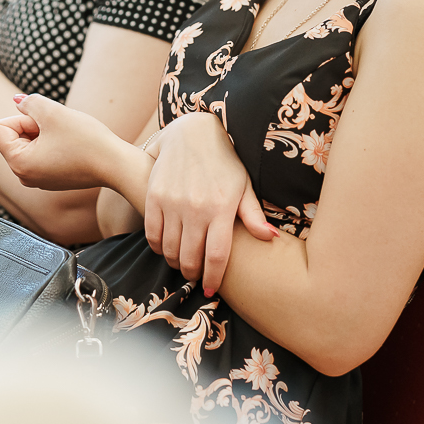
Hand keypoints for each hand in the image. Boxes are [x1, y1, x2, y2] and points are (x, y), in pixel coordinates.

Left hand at [0, 93, 127, 191]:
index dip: (23, 117)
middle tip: (59, 130)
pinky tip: (72, 147)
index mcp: (18, 164)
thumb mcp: (53, 112)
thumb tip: (17, 101)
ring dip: (44, 132)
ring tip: (67, 139)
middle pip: (12, 135)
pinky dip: (53, 143)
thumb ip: (29, 102)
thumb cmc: (86, 140)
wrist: (117, 165)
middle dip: (33, 126)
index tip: (46, 124)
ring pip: (28, 142)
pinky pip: (40, 152)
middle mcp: (23, 176)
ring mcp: (37, 179)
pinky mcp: (50, 178)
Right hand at [140, 111, 274, 294]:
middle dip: (192, 274)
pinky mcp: (154, 197)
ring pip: (170, 250)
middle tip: (195, 276)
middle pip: (190, 258)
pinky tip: (166, 248)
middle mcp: (196, 208)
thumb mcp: (243, 185)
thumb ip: (253, 214)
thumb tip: (271, 239)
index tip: (211, 290)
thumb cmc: (223, 162)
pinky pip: (152, 234)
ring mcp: (172, 203)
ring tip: (182, 263)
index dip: (213, 279)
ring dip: (175, 263)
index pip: (217, 256)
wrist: (191, 133)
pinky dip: (158, 247)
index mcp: (221, 208)